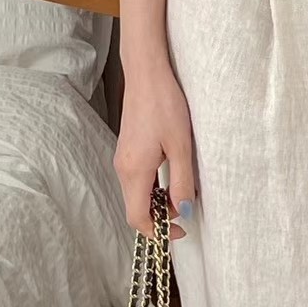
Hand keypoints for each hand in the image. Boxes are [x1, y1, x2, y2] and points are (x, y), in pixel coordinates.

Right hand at [114, 63, 196, 240]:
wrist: (146, 75)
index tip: (179, 230)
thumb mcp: (180, 146)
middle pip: (135, 208)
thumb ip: (182, 182)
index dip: (157, 231)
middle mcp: (123, 168)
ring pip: (136, 194)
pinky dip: (151, 187)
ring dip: (156, 200)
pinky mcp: (127, 150)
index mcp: (134, 171)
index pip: (137, 218)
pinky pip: (136, 179)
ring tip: (181, 189)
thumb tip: (184, 211)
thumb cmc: (165, 105)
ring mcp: (122, 159)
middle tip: (185, 208)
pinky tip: (170, 175)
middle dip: (159, 216)